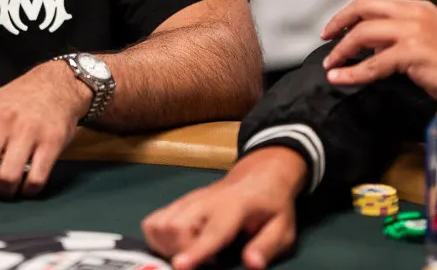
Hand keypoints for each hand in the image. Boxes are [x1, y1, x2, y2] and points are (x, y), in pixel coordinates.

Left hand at [0, 61, 88, 199]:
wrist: (55, 85)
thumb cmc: (16, 101)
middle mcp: (1, 122)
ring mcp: (27, 133)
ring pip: (7, 179)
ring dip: (4, 193)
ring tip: (5, 189)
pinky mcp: (51, 143)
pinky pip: (35, 180)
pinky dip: (28, 190)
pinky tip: (26, 185)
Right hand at [142, 147, 307, 269]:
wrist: (260, 175)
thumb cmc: (272, 204)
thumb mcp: (283, 227)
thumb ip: (267, 246)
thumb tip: (252, 265)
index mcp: (234, 206)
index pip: (212, 231)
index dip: (195, 251)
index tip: (179, 266)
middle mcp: (205, 200)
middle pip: (175, 226)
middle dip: (180, 252)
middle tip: (207, 262)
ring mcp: (189, 200)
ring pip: (159, 223)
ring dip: (167, 247)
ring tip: (191, 254)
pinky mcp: (180, 202)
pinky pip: (153, 221)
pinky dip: (157, 238)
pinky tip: (176, 246)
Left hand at [320, 0, 436, 106]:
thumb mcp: (426, 41)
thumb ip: (399, 36)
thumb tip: (370, 45)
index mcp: (418, 7)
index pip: (372, 1)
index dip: (348, 13)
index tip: (333, 28)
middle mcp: (415, 13)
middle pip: (363, 7)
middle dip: (339, 22)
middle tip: (325, 38)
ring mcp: (414, 31)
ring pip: (363, 34)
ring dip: (342, 50)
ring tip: (331, 64)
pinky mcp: (414, 53)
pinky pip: (373, 63)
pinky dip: (352, 72)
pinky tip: (340, 78)